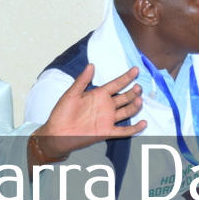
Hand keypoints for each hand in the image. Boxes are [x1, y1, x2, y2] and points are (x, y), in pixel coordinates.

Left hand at [30, 65, 144, 163]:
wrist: (55, 134)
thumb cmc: (61, 113)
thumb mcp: (71, 94)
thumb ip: (82, 81)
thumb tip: (91, 65)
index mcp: (99, 95)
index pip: (116, 84)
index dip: (126, 77)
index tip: (135, 69)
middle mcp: (106, 106)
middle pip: (125, 97)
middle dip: (133, 92)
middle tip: (138, 87)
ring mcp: (108, 119)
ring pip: (127, 111)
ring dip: (135, 106)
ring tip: (139, 100)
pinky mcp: (107, 132)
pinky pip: (124, 131)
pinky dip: (135, 128)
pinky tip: (143, 123)